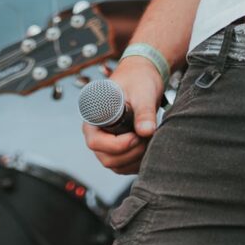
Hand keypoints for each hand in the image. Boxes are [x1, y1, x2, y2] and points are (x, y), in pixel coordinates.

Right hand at [83, 54, 165, 175]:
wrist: (144, 78)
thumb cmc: (138, 80)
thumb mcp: (143, 93)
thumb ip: (144, 111)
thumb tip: (146, 131)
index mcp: (94, 118)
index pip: (96, 142)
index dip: (117, 144)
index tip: (137, 135)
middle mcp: (97, 134)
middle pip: (107, 159)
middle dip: (131, 152)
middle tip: (148, 136)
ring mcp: (107, 145)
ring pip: (117, 166)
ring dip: (136, 158)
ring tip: (150, 138)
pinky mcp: (119, 151)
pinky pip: (126, 166)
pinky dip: (139, 161)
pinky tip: (150, 145)